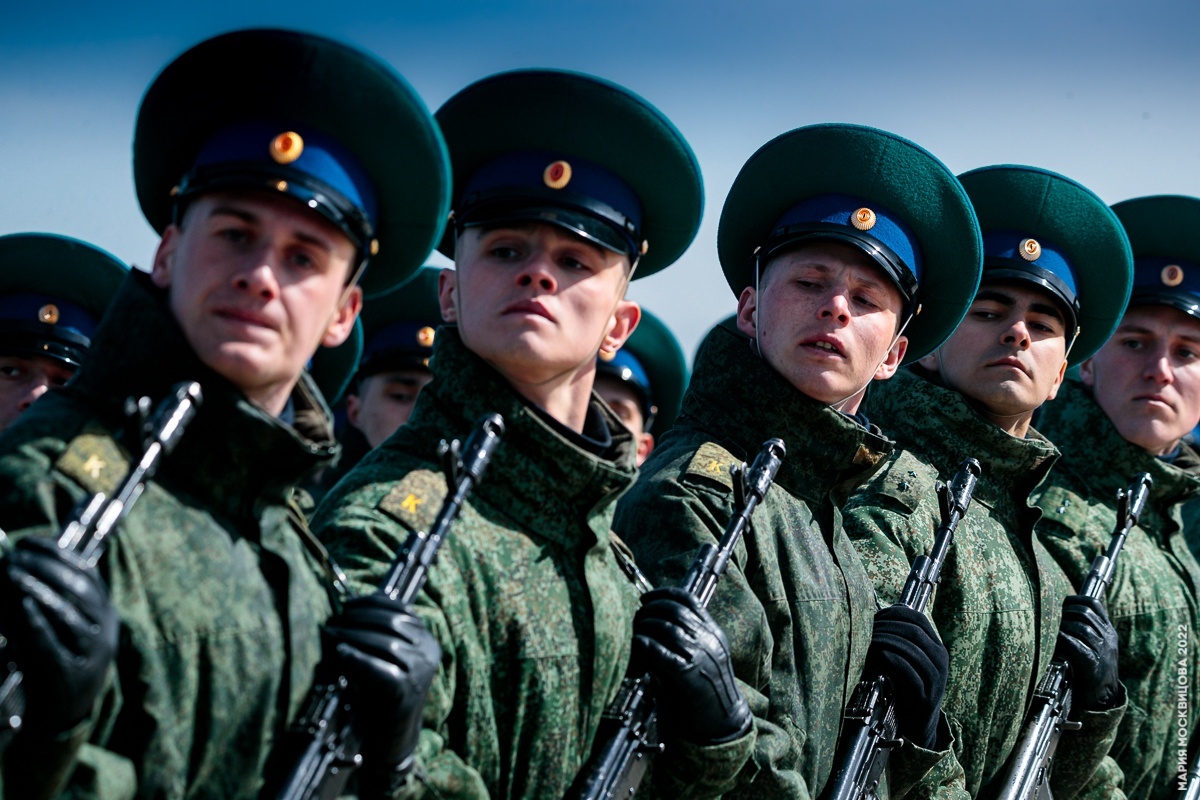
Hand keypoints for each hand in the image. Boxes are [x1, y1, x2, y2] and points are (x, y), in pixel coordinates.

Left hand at [0, 536, 117, 734]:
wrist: (65, 714)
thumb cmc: (57, 661)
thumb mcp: (62, 627)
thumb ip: (49, 599)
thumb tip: (20, 565)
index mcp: (105, 612)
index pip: (85, 572)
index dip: (57, 553)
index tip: (28, 541)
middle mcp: (105, 630)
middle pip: (79, 589)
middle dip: (45, 568)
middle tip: (15, 556)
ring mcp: (92, 653)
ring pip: (67, 614)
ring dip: (37, 590)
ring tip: (11, 574)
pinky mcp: (71, 675)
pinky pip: (52, 643)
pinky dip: (35, 622)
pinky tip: (20, 605)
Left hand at [322, 594, 439, 793]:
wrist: (392, 736)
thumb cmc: (383, 692)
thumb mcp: (387, 657)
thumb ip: (379, 633)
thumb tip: (351, 606)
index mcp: (427, 640)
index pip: (401, 610)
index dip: (372, 603)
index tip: (347, 604)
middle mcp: (428, 653)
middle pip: (392, 623)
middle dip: (359, 617)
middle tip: (334, 619)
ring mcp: (420, 673)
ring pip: (385, 642)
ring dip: (353, 635)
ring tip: (331, 633)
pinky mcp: (406, 691)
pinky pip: (379, 668)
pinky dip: (357, 658)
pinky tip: (339, 653)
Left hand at [630, 587, 750, 745]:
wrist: (725, 722)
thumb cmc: (708, 689)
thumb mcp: (705, 656)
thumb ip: (688, 638)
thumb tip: (655, 622)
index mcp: (713, 632)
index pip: (689, 600)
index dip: (664, 593)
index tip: (646, 597)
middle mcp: (708, 641)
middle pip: (675, 611)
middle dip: (650, 608)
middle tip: (637, 615)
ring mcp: (700, 658)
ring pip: (668, 629)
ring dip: (646, 625)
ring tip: (635, 630)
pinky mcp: (689, 677)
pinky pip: (663, 654)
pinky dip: (647, 645)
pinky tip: (637, 643)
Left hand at [863, 604, 947, 749]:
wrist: (918, 722)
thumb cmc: (907, 685)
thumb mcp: (906, 658)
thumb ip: (899, 638)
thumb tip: (880, 612)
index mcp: (935, 646)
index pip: (918, 619)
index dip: (895, 614)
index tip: (874, 615)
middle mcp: (940, 659)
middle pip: (914, 632)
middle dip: (888, 627)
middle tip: (867, 628)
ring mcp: (936, 678)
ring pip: (913, 651)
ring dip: (888, 642)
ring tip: (870, 640)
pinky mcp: (927, 697)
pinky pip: (912, 674)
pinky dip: (894, 661)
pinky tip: (881, 655)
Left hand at [1054, 595, 1118, 711]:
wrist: (1102, 697)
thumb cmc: (1090, 667)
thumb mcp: (1092, 644)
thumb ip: (1081, 628)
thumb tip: (1054, 612)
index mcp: (1107, 630)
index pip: (1094, 604)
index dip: (1075, 599)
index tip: (1061, 602)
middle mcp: (1108, 638)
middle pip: (1085, 612)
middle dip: (1065, 611)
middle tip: (1052, 616)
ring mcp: (1103, 651)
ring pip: (1082, 627)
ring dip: (1062, 625)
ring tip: (1051, 628)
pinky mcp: (1093, 664)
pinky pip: (1077, 646)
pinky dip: (1063, 639)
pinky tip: (1054, 640)